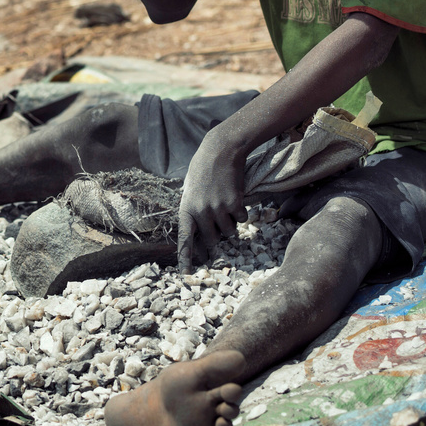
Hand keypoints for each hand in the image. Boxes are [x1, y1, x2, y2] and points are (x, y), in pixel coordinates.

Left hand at [177, 133, 248, 271]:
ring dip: (229, 225)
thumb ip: (192, 209)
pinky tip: (235, 198)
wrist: (221, 151)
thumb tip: (196, 231)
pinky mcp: (234, 204)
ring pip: (228, 232)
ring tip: (225, 206)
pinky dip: (240, 213)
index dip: (186, 258)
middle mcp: (200, 212)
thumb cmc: (203, 169)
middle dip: (215, 240)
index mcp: (186, 209)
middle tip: (217, 229)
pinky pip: (240, 220)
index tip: (186, 274)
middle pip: (211, 241)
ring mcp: (218, 209)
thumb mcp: (190, 189)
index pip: (185, 239)